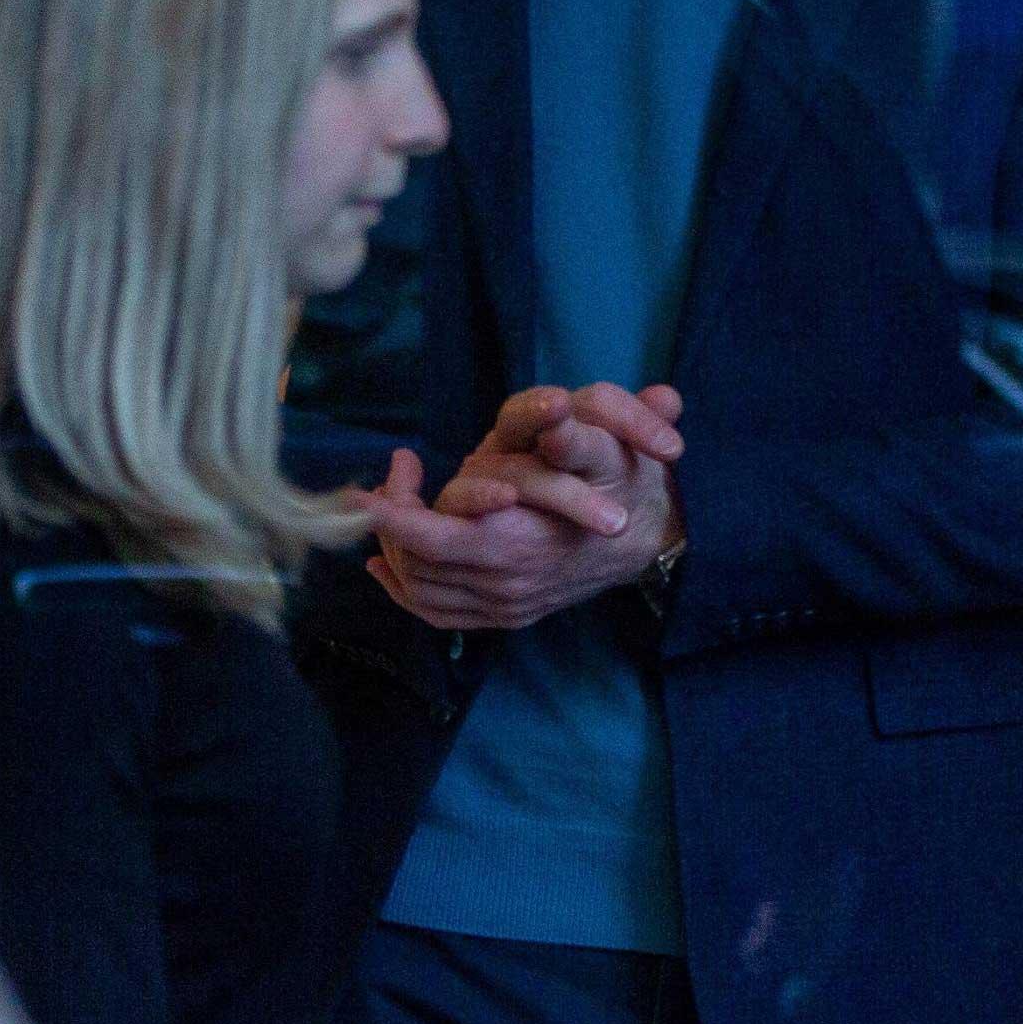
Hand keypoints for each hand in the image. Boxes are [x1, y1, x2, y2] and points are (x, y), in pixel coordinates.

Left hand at [361, 386, 682, 631]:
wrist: (654, 539)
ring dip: (394, 548)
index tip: (368, 489)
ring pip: (421, 589)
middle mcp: (508, 585)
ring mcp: (506, 607)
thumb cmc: (627, 484)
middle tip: (390, 478)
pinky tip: (383, 565)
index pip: (436, 541)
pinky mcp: (505, 616)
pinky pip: (438, 614)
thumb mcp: (611, 449)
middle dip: (390, 521)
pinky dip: (405, 591)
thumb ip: (577, 434)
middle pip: (417, 565)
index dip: (395, 517)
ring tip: (391, 503)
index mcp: (525, 544)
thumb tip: (556, 407)